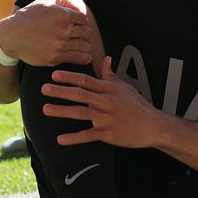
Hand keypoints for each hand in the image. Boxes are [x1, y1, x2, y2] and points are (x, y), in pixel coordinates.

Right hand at [0, 0, 92, 66]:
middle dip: (85, 33)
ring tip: (84, 46)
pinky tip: (86, 56)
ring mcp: (59, 44)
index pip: (83, 19)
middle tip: (81, 36)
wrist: (12, 36)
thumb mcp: (44, 1)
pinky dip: (84, 57)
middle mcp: (62, 29)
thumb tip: (77, 4)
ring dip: (86, 46)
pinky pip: (77, 58)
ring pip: (84, 46)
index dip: (82, 22)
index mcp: (62, 14)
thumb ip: (62, 0)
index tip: (78, 25)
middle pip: (86, 32)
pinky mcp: (56, 57)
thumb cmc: (28, 16)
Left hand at [42, 56, 164, 147]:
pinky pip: (88, 135)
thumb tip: (105, 58)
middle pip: (81, 94)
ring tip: (46, 109)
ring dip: (62, 111)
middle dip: (61, 91)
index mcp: (110, 89)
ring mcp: (107, 118)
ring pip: (81, 113)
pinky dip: (74, 138)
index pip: (86, 80)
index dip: (70, 77)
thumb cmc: (138, 106)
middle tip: (44, 89)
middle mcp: (107, 102)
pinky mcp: (109, 133)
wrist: (153, 126)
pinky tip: (60, 139)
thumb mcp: (125, 87)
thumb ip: (110, 74)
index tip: (55, 75)